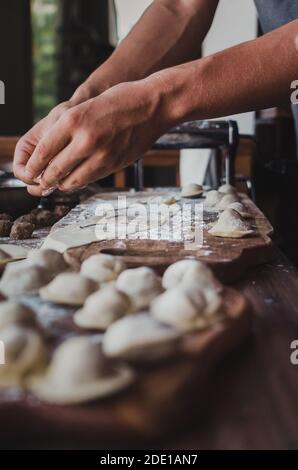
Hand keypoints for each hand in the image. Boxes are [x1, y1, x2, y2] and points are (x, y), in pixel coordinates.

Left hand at [22, 80, 171, 194]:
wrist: (154, 106)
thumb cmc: (119, 100)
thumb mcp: (85, 105)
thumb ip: (67, 128)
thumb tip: (49, 151)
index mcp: (73, 120)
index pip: (42, 152)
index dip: (32, 167)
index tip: (28, 173)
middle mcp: (85, 140)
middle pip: (54, 171)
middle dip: (44, 180)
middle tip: (39, 183)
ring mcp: (102, 155)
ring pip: (72, 181)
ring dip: (61, 184)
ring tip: (56, 182)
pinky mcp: (114, 165)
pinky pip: (90, 179)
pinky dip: (79, 181)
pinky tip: (75, 178)